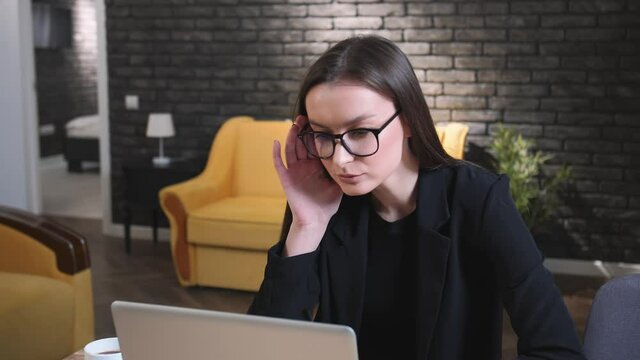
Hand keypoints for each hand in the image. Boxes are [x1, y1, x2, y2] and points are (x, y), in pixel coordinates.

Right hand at [273, 115, 342, 255]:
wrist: (317, 220)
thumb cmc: (327, 204)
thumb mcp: (338, 183)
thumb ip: (342, 170)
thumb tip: (356, 158)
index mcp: (315, 166)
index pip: (314, 145)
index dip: (315, 133)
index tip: (320, 120)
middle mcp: (304, 166)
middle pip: (301, 143)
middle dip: (303, 130)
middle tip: (306, 116)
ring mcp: (294, 171)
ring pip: (291, 149)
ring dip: (291, 136)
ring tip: (294, 124)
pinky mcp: (286, 179)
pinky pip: (279, 164)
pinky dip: (276, 153)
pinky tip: (276, 142)